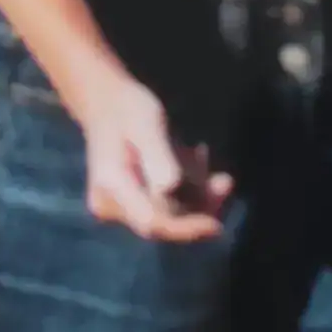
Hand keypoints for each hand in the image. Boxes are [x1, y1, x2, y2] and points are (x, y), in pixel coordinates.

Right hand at [80, 72, 233, 242]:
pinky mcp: (134, 203)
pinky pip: (169, 204)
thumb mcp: (146, 125)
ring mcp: (121, 207)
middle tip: (224, 181)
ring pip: (172, 214)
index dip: (186, 229)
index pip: (152, 223)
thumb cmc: (127, 108)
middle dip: (199, 205)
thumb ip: (158, 157)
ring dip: (197, 190)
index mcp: (112, 187)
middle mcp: (112, 206)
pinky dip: (188, 186)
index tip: (217, 226)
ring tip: (199, 155)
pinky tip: (192, 157)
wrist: (107, 102)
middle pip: (165, 222)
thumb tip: (170, 189)